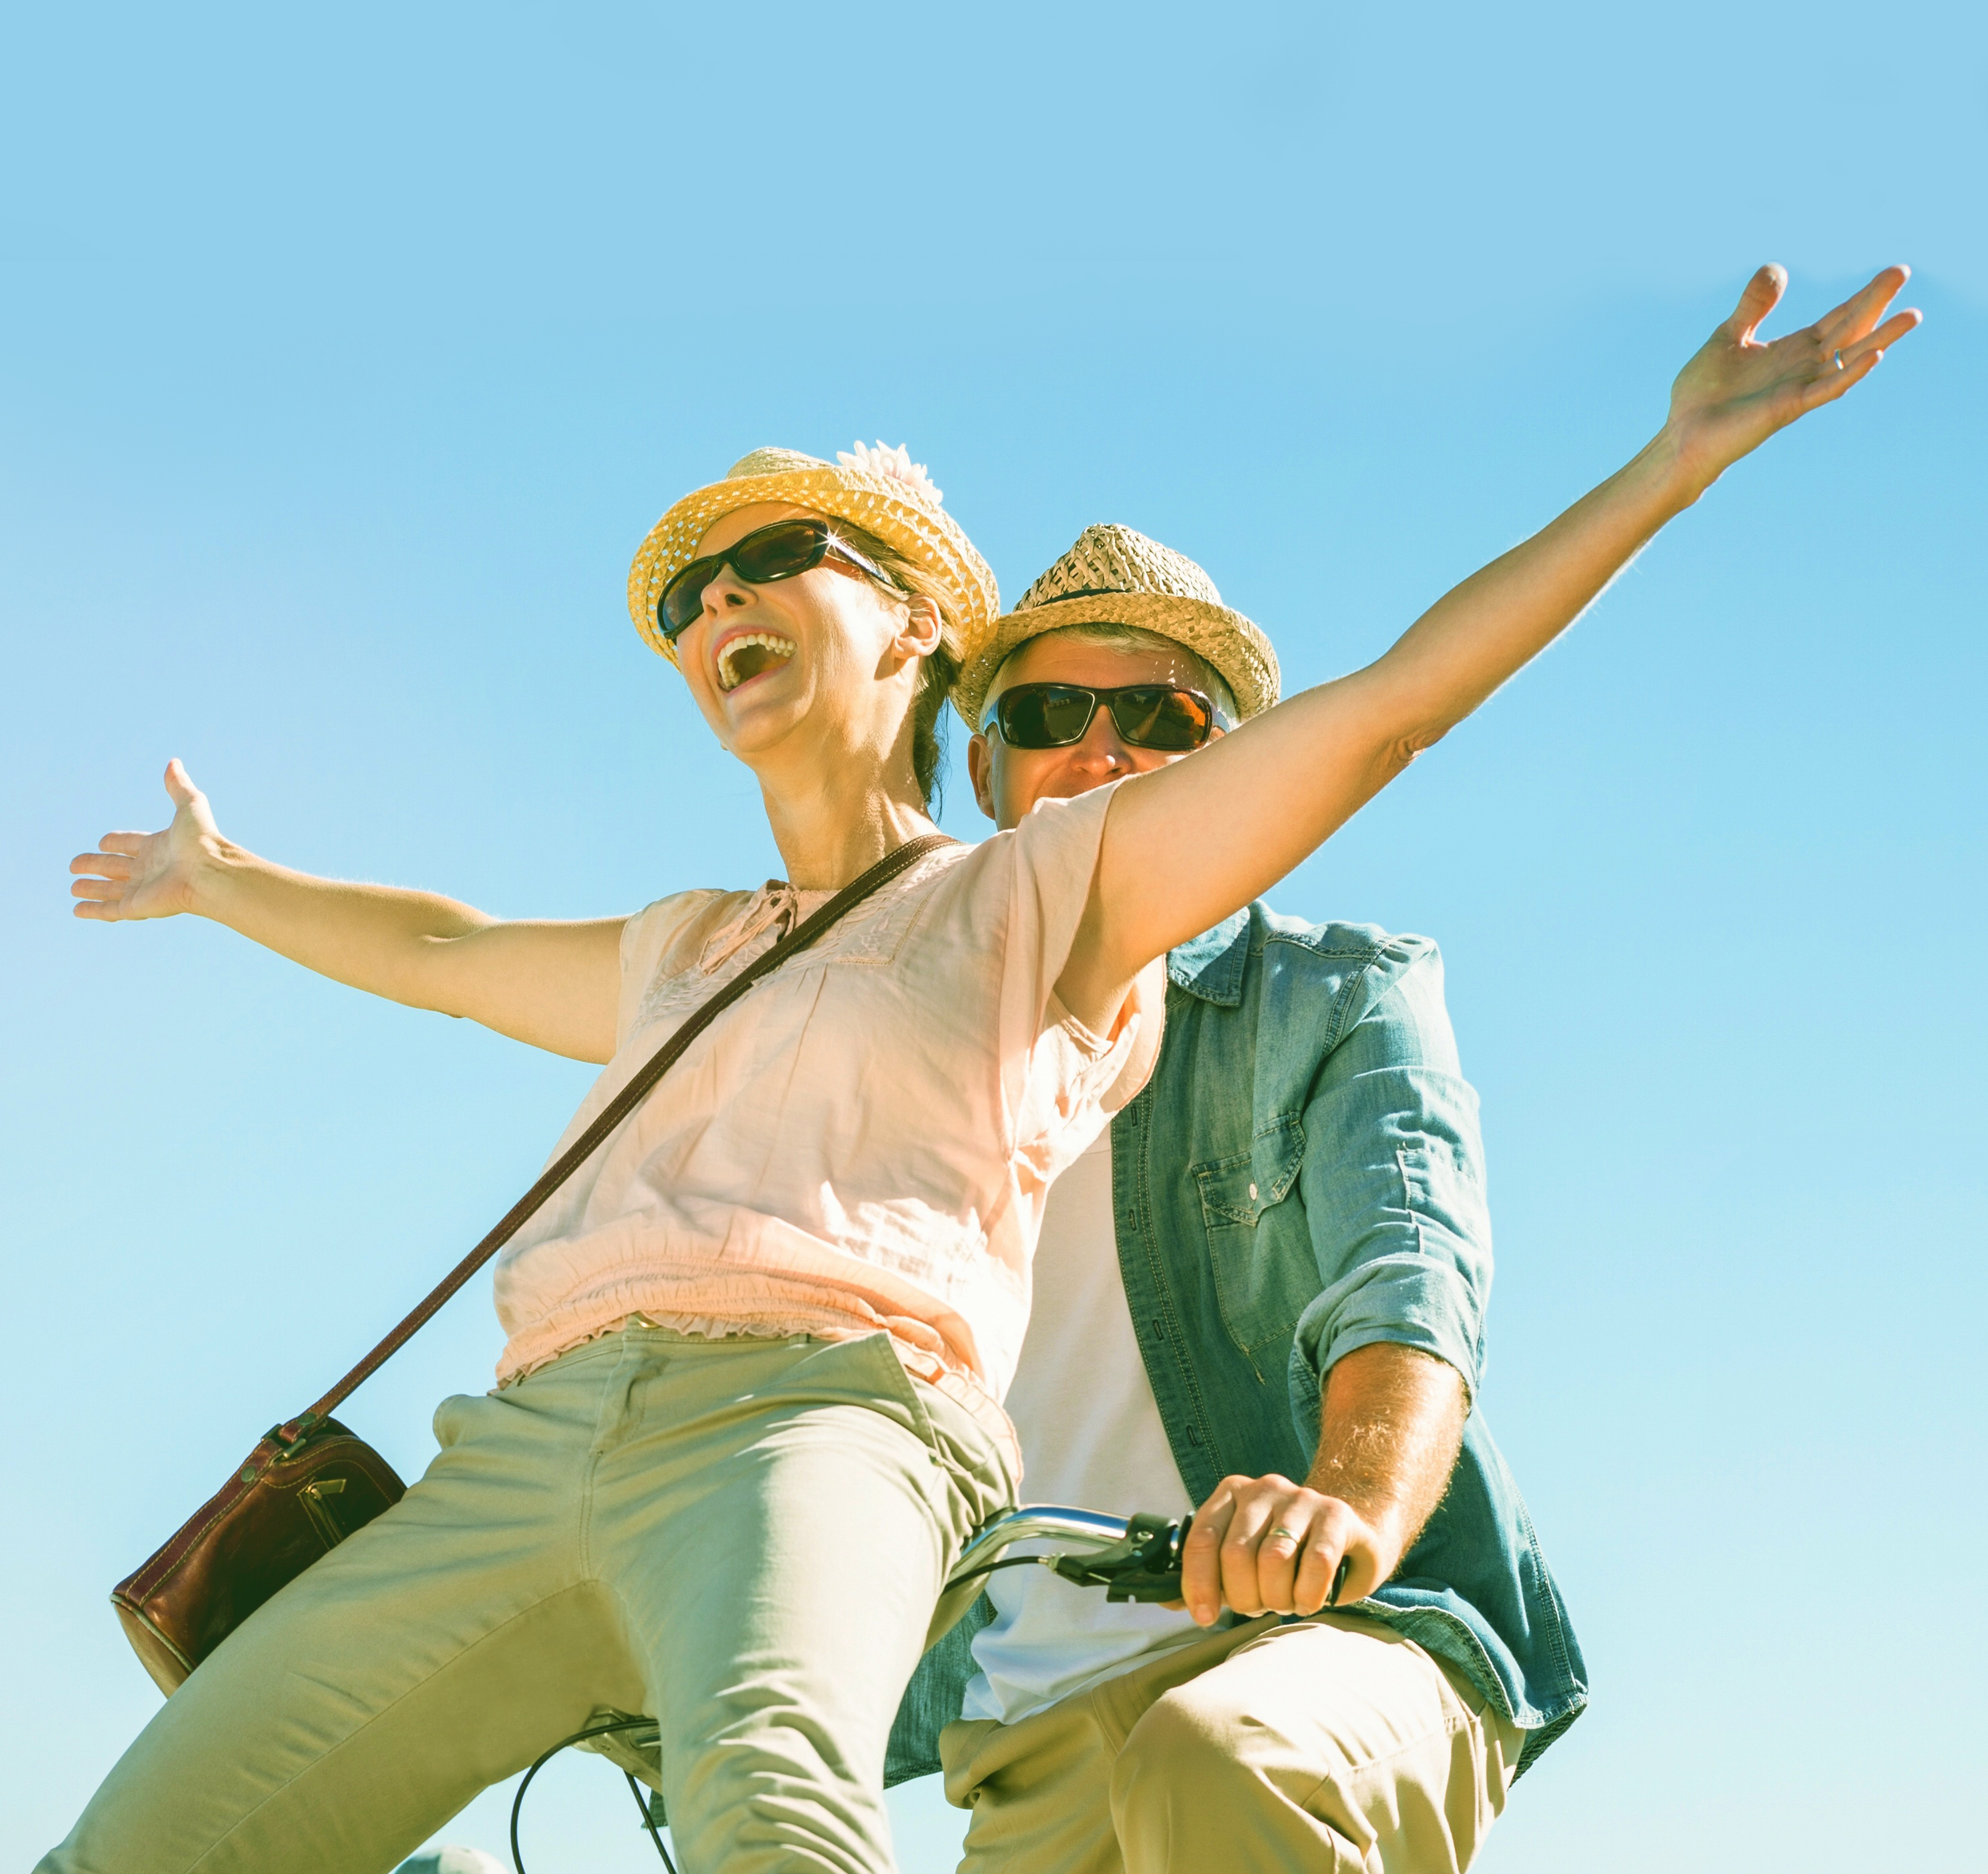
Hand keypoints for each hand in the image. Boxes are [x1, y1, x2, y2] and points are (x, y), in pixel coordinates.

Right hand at [70, 759, 219, 921]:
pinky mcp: (137, 906)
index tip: (103, 842)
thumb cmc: (202, 840)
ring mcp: (143, 889)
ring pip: (110, 889)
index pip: (131, 845)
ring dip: (92, 889)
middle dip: (96, 865)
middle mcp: (150, 869)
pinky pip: (109, 910)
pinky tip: (76, 909)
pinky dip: (93, 910)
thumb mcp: (190, 805)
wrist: (211, 873)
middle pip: (115, 867)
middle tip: (74, 865)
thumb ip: (178, 786)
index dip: (117, 843)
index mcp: (159, 847)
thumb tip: (174, 762)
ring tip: (73, 887)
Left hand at [1176, 1472, 1399, 1626]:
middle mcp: (1264, 1489)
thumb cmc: (1288, 1552)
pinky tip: (1308, 1599)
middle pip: (1236, 1554)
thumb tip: (1167, 1602)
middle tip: (1259, 1606)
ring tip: (1285, 1601)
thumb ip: (1206, 1575)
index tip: (1206, 1617)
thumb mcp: (1243, 1558)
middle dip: (1245, 1597)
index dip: (1199, 1583)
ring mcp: (1301, 1498)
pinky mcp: (1336, 1515)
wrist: (1350, 1532)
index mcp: (1231, 1494)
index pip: (1202, 1538)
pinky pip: (1316, 1563)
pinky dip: (1308, 1594)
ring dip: (1277, 1597)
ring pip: (1274, 1559)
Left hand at [1663, 263, 1920, 492]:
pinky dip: (1851, 373)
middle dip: (1876, 302)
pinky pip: (1827, 389)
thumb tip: (1776, 268)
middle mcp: (1804, 367)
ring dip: (1880, 338)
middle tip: (1903, 271)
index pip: (1838, 318)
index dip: (1864, 296)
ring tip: (1912, 315)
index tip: (1893, 272)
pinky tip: (1875, 355)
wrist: (1683, 434)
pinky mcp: (1788, 407)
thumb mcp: (1728, 337)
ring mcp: (1800, 388)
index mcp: (1793, 350)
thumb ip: (1753, 306)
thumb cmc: (1703, 394)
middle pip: (1850, 330)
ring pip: (1849, 359)